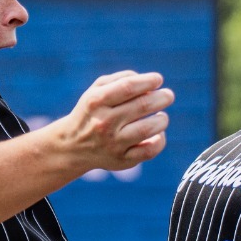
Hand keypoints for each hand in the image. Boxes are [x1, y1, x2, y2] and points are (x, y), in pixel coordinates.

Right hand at [56, 71, 173, 171]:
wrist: (73, 146)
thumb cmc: (92, 112)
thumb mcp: (96, 90)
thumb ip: (121, 79)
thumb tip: (149, 82)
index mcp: (96, 102)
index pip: (128, 87)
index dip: (148, 81)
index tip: (158, 79)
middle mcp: (104, 123)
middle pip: (142, 106)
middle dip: (161, 98)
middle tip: (168, 95)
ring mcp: (113, 144)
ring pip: (147, 129)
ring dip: (162, 119)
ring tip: (162, 116)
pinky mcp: (121, 161)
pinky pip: (149, 151)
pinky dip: (160, 141)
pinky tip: (159, 134)